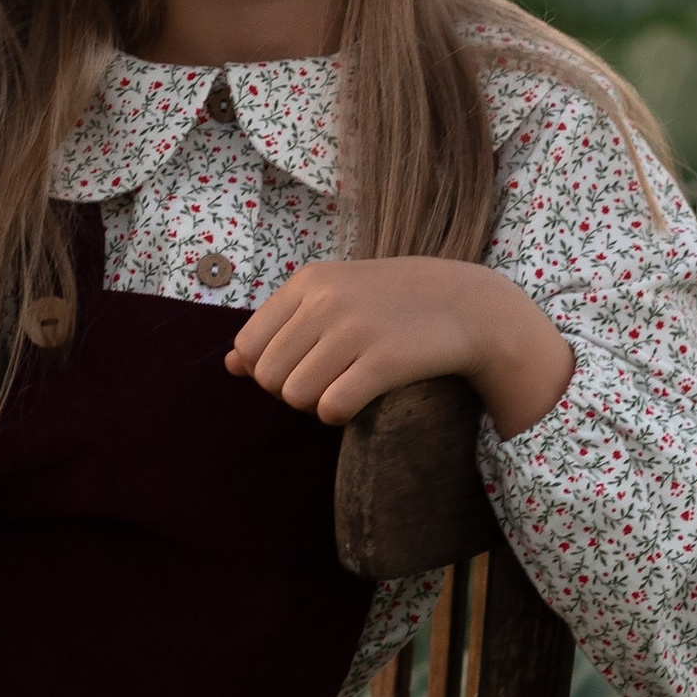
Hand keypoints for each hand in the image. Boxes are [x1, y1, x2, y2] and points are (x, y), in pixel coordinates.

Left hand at [224, 254, 573, 436]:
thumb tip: (229, 365)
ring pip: (295, 396)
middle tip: (327, 380)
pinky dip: (339, 415)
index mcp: (309, 280)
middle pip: (268, 376)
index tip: (302, 365)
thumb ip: (280, 326)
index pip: (248, 346)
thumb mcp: (333, 297)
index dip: (267, 369)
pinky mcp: (383, 360)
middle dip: (291, 390)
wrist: (468, 304)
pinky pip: (331, 409)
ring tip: (344, 386)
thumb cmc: (393, 304)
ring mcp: (354, 329)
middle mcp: (326, 300)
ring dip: (316, 404)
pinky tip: (359, 400)